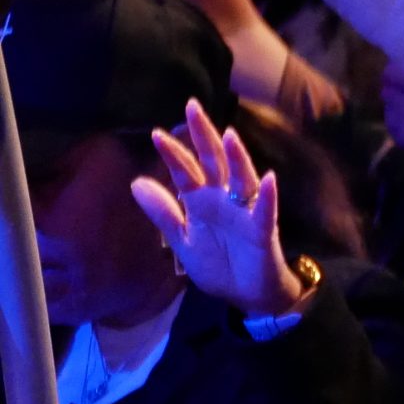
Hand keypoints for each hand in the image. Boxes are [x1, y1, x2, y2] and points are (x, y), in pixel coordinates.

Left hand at [132, 101, 307, 317]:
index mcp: (202, 202)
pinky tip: (267, 179)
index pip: (186, 171)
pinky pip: (265, 211)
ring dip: (237, 158)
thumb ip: (163, 213)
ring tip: (228, 136)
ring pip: (241, 179)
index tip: (156, 134)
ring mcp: (245, 213)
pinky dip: (267, 195)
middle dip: (203, 137)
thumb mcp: (183, 240)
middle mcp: (224, 200)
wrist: (247, 296)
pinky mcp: (262, 231)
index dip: (173, 153)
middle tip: (192, 108)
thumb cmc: (219, 265)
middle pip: (214, 163)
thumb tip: (135, 183)